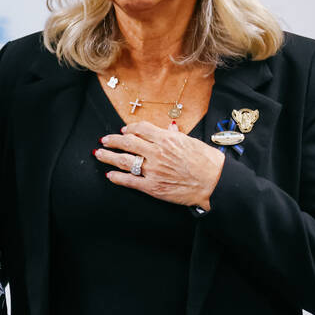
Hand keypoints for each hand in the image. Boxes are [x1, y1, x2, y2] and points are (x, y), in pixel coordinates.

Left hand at [96, 121, 224, 209]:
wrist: (215, 182)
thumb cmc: (207, 162)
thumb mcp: (191, 142)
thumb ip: (175, 134)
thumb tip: (168, 127)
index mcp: (166, 139)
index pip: (141, 129)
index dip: (129, 128)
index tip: (124, 130)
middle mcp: (157, 153)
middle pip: (127, 142)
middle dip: (113, 140)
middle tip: (104, 140)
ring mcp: (153, 170)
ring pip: (124, 160)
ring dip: (108, 156)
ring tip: (99, 154)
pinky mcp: (153, 187)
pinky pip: (129, 181)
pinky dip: (117, 177)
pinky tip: (110, 175)